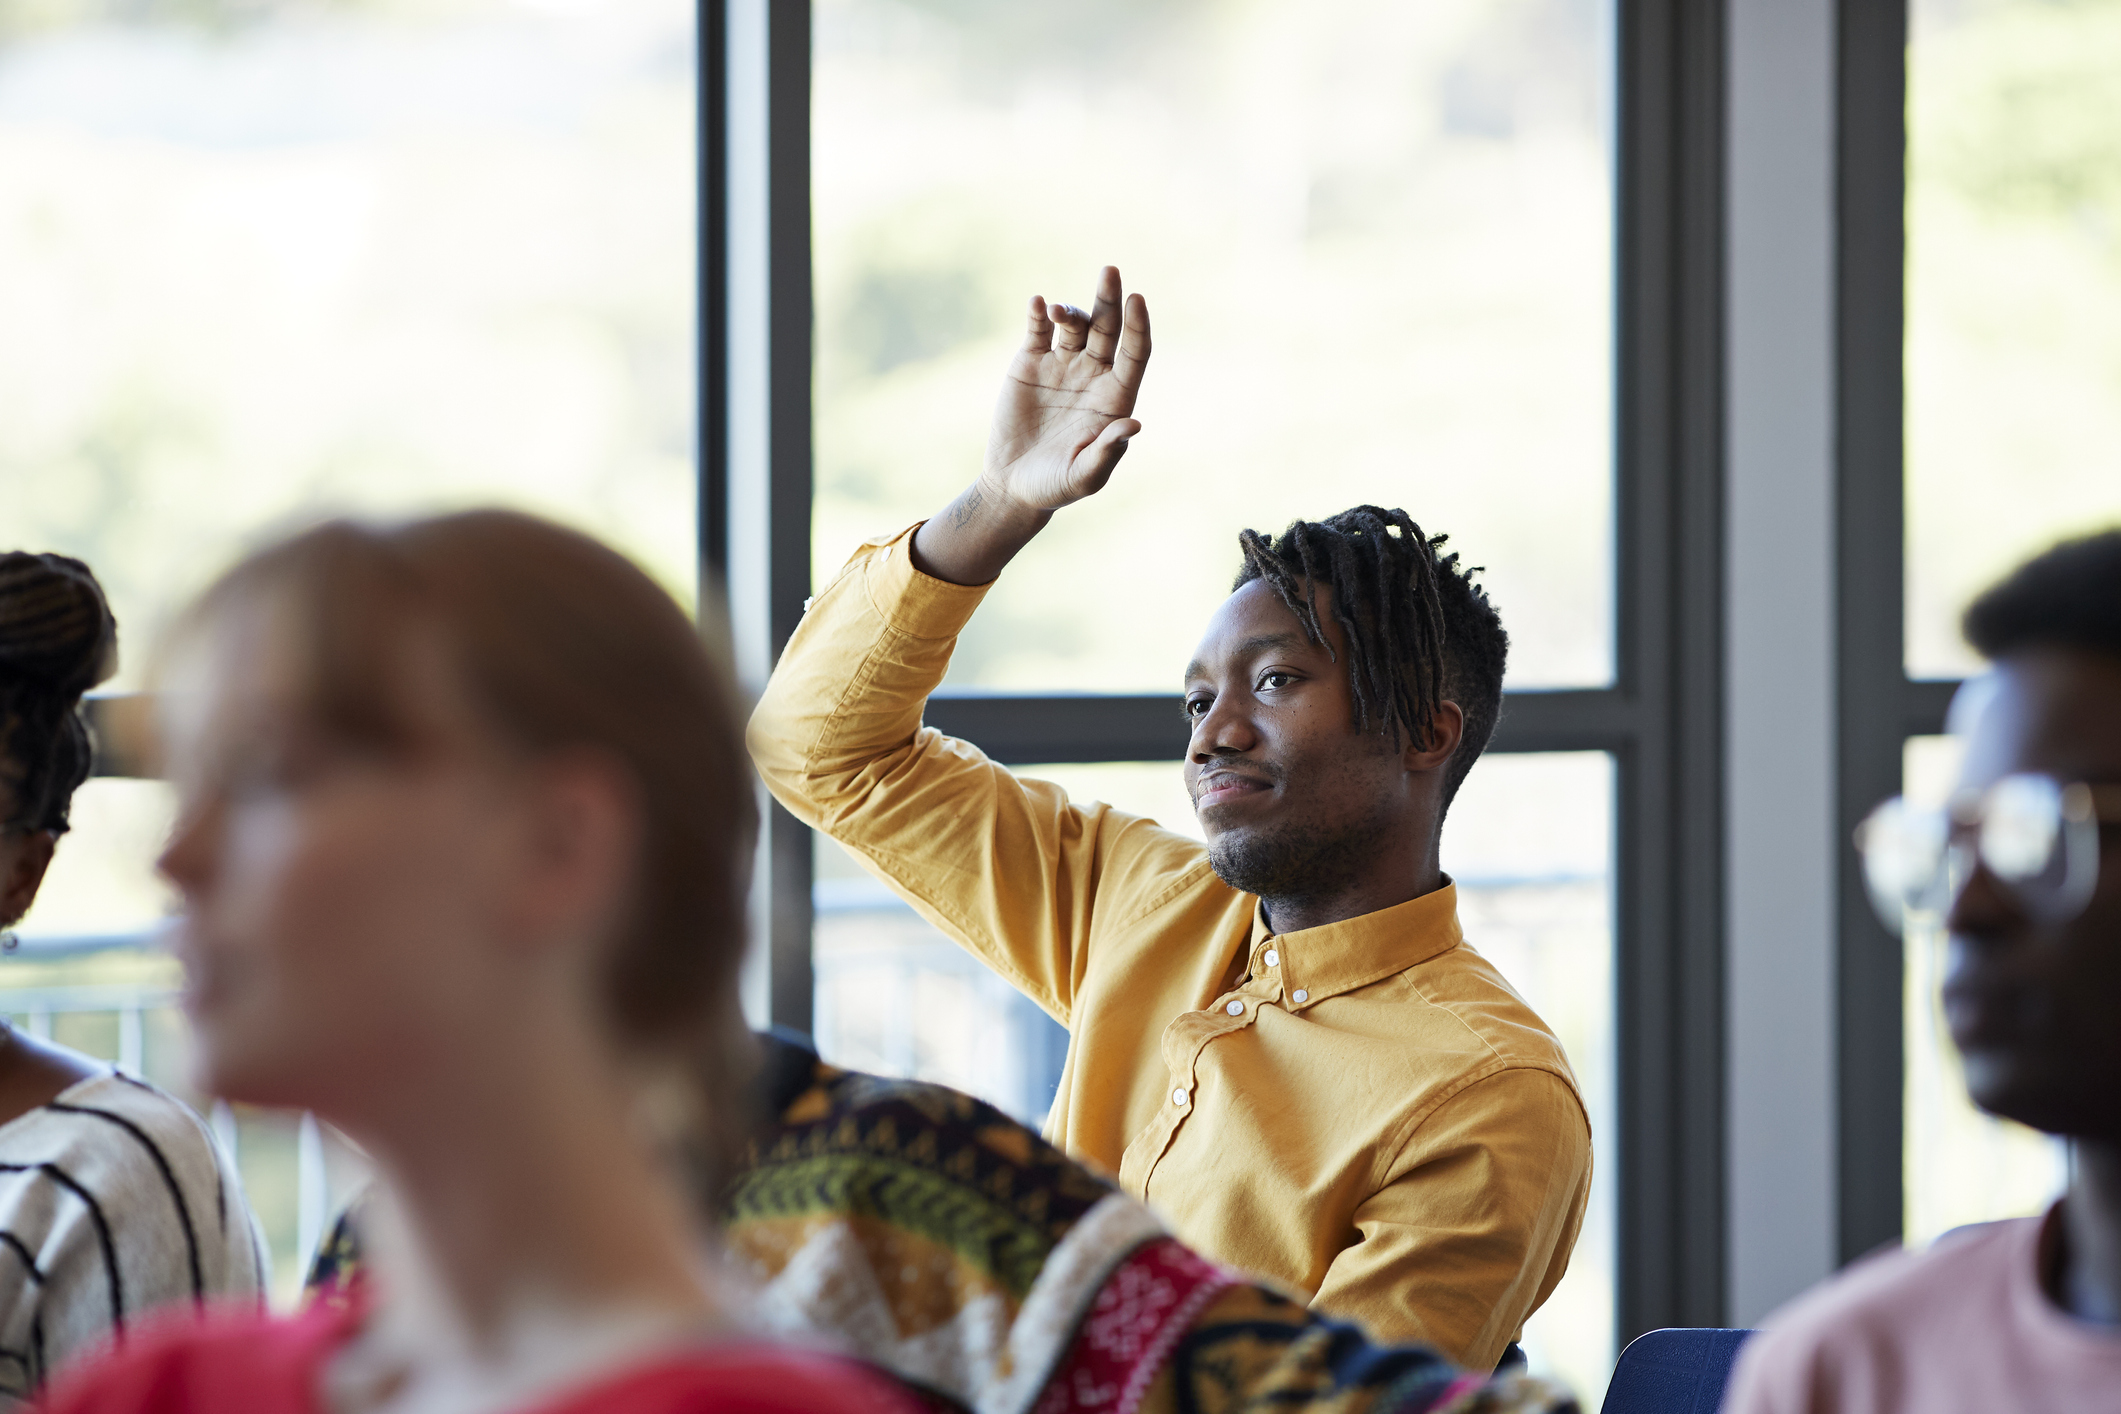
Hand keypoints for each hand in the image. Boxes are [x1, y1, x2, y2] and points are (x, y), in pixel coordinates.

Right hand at [983, 265, 1151, 510]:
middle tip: (1110, 270)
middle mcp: (1093, 375)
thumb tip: (1134, 424)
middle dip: (1109, 299)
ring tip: (1055, 310)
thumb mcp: (1084, 476)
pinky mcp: (1029, 364)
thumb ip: (1107, 452)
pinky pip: (1037, 332)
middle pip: (1107, 329)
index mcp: (1115, 397)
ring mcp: (1061, 366)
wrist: (1013, 486)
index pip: (1134, 353)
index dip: (1138, 327)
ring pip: (1073, 324)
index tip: (1137, 300)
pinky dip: (1037, 315)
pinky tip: (1037, 304)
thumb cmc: (1056, 486)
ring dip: (1069, 310)